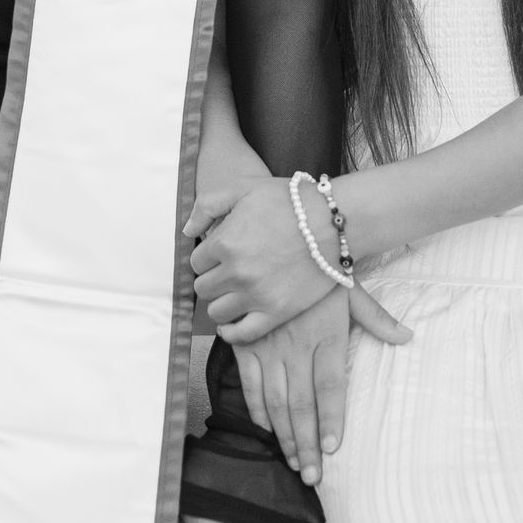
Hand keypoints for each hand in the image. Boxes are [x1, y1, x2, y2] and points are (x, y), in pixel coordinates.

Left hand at [186, 175, 336, 338]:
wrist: (335, 222)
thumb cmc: (291, 201)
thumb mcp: (245, 188)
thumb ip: (208, 205)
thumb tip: (187, 230)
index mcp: (225, 241)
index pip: (196, 262)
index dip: (207, 257)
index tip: (221, 254)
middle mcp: (237, 271)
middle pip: (203, 288)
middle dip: (213, 279)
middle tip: (230, 272)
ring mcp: (256, 295)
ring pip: (217, 312)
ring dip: (222, 302)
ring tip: (236, 292)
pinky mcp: (276, 312)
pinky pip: (241, 334)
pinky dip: (232, 332)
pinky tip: (233, 323)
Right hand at [233, 287, 410, 486]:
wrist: (279, 239)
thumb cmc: (319, 267)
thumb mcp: (352, 290)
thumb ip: (377, 319)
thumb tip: (408, 338)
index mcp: (326, 335)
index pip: (331, 386)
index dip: (331, 419)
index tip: (334, 449)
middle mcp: (296, 344)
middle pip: (302, 403)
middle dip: (307, 443)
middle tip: (313, 476)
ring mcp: (267, 345)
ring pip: (275, 400)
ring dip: (284, 435)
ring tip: (294, 462)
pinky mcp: (244, 342)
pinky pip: (250, 382)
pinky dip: (256, 409)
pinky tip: (267, 429)